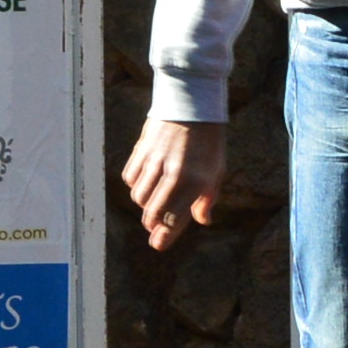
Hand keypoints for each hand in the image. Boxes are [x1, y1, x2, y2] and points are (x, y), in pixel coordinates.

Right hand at [123, 116, 223, 252]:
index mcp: (196, 181)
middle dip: (151, 225)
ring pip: (138, 197)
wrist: (193, 103)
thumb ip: (208, 197)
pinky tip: (145, 182)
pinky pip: (130, 178)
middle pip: (152, 212)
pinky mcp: (142, 150)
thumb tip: (202, 220)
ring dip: (144, 204)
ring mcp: (156, 161)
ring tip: (152, 201)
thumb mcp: (217, 169)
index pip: (175, 218)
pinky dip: (135, 185)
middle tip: (153, 228)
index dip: (164, 236)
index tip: (157, 245)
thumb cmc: (209, 141)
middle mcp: (174, 173)